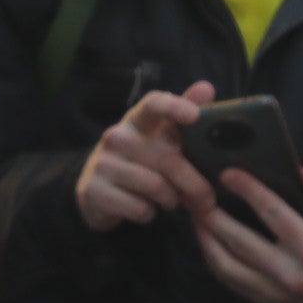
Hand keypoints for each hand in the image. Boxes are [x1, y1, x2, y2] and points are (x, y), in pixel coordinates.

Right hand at [76, 86, 215, 232]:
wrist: (97, 194)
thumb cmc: (140, 163)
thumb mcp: (159, 141)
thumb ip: (182, 119)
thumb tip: (207, 88)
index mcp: (137, 120)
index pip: (154, 104)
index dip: (174, 107)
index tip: (195, 116)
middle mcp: (117, 136)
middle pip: (168, 160)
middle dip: (195, 185)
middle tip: (208, 202)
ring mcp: (103, 163)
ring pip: (156, 186)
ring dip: (171, 200)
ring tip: (172, 202)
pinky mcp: (94, 190)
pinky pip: (138, 207)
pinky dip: (149, 214)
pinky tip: (147, 210)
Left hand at [195, 162, 302, 302]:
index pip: (274, 214)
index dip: (249, 191)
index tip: (227, 173)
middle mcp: (291, 273)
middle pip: (241, 241)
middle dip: (214, 216)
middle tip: (196, 193)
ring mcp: (274, 291)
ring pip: (227, 265)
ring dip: (206, 238)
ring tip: (195, 214)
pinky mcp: (262, 301)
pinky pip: (228, 280)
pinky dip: (212, 258)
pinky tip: (205, 238)